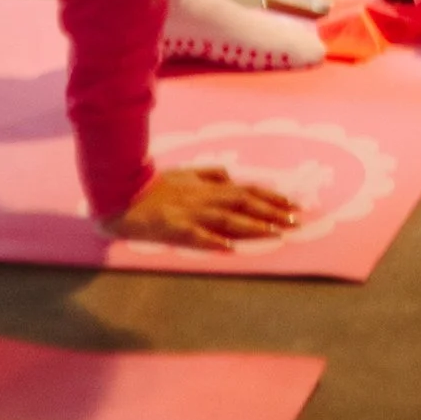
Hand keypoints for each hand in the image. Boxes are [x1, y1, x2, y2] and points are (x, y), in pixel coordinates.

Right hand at [109, 163, 303, 251]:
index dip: (272, 197)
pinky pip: (197, 236)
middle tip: (297, 221)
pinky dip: (213, 240)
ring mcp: (191, 213)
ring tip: (276, 233)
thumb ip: (210, 173)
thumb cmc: (155, 185)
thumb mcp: (186, 172)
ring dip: (253, 226)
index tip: (294, 205)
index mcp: (209, 186)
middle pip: (245, 203)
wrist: (123, 196)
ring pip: (228, 219)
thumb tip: (231, 175)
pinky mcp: (174, 228)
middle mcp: (205, 198)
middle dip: (272, 212)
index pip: (248, 190)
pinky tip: (229, 248)